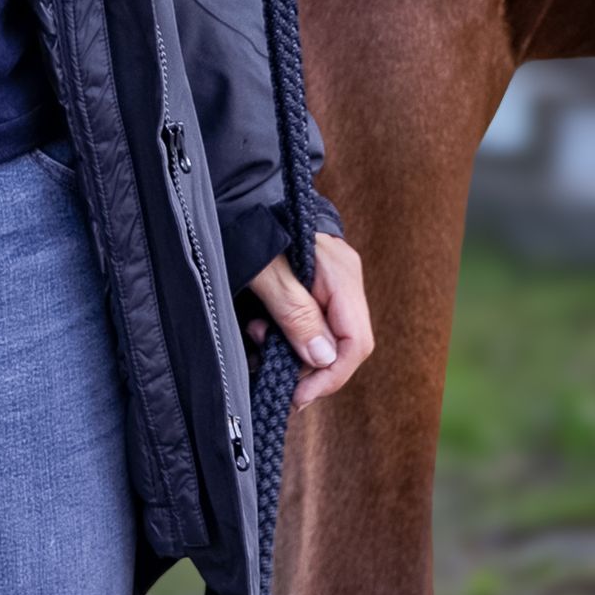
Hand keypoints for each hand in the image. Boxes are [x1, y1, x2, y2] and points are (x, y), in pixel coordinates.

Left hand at [245, 231, 372, 409]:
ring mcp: (334, 281)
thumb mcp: (265, 273)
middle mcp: (345, 279)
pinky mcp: (318, 285)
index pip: (356, 342)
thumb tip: (323, 359)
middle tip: (265, 357)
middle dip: (306, 363)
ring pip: (326, 337)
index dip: (330, 376)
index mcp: (340, 275)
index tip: (298, 396)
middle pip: (344, 345)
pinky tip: (262, 325)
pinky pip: (313, 323)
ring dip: (292, 348)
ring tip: (257, 334)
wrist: (238, 198)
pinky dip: (288, 334)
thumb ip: (295, 313)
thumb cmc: (249, 227)